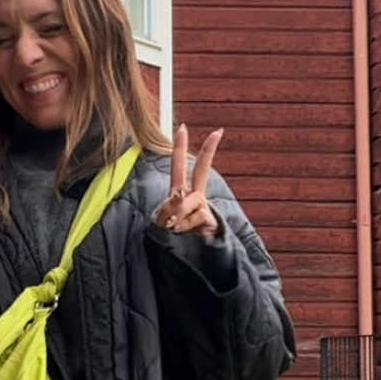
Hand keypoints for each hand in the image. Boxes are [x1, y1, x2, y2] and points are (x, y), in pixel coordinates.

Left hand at [151, 124, 224, 238]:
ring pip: (191, 201)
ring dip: (179, 212)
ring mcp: (203, 206)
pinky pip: (195, 217)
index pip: (179, 166)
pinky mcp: (209, 219)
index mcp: (180, 190)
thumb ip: (168, 207)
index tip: (183, 127)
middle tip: (218, 131)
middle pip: (202, 169)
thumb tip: (178, 197)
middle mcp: (194, 195)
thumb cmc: (170, 230)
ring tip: (173, 225)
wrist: (186, 252)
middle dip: (209, 150)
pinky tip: (185, 232)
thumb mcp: (162, 218)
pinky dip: (185, 225)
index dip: (180, 147)